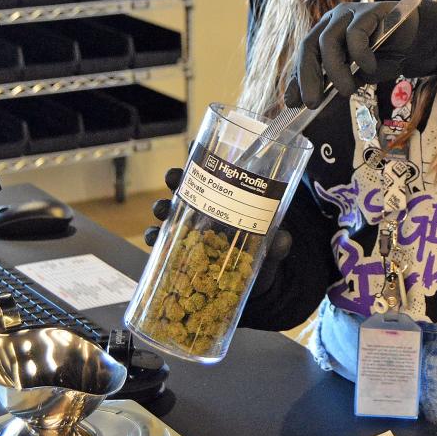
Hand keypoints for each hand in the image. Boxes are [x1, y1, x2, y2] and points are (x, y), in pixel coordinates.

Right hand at [146, 168, 291, 297]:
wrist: (253, 291)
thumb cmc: (262, 259)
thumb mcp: (273, 249)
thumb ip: (279, 244)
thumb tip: (282, 240)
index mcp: (227, 201)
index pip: (214, 173)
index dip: (202, 156)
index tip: (195, 145)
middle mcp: (206, 212)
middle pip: (186, 187)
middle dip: (175, 178)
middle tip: (174, 178)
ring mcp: (191, 232)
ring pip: (170, 212)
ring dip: (162, 206)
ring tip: (163, 209)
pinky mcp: (181, 255)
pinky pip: (162, 243)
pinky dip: (155, 239)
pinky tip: (154, 238)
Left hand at [285, 0, 436, 108]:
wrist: (420, 41)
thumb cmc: (386, 57)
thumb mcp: (358, 75)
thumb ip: (336, 83)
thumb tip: (313, 102)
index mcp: (325, 34)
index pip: (305, 56)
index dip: (296, 79)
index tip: (291, 103)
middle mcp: (333, 21)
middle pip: (309, 46)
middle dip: (308, 76)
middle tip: (312, 103)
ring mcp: (350, 13)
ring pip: (329, 41)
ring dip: (335, 71)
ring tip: (347, 90)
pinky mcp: (369, 11)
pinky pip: (356, 35)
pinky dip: (360, 56)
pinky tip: (370, 68)